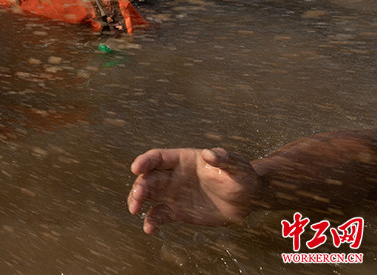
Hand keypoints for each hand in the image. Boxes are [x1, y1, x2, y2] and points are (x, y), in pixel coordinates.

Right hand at [128, 147, 260, 233]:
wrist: (248, 199)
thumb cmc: (242, 176)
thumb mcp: (236, 166)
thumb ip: (223, 158)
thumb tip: (209, 154)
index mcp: (183, 160)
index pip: (158, 158)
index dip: (145, 161)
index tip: (135, 169)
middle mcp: (173, 175)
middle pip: (148, 178)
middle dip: (139, 186)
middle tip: (138, 198)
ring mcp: (174, 193)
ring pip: (148, 195)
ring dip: (137, 200)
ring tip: (134, 210)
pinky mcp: (178, 211)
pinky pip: (159, 215)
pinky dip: (151, 221)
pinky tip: (148, 228)